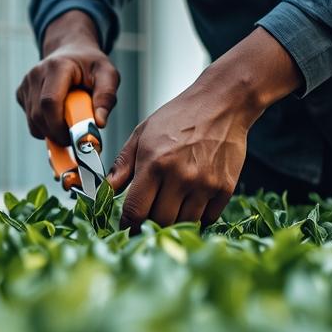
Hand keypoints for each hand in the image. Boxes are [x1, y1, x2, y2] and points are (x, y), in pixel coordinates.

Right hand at [17, 10, 120, 144]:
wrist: (72, 52)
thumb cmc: (90, 65)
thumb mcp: (108, 75)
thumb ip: (106, 97)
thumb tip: (98, 124)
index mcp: (57, 66)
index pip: (50, 102)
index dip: (59, 125)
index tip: (75, 137)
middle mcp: (36, 74)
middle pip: (38, 116)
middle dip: (56, 133)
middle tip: (75, 136)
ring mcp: (26, 84)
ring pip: (33, 122)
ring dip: (51, 132)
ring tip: (69, 123)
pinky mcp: (21, 93)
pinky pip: (30, 120)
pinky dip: (44, 127)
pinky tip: (58, 115)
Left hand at [108, 28, 302, 230]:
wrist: (222, 104)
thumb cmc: (179, 117)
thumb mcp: (142, 134)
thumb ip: (122, 165)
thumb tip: (106, 191)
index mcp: (155, 163)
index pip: (135, 211)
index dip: (128, 225)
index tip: (127, 227)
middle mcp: (181, 177)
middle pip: (160, 222)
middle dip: (150, 224)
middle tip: (149, 217)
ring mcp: (205, 185)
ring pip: (184, 224)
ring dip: (174, 222)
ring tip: (171, 207)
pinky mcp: (225, 189)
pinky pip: (207, 219)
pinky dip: (197, 217)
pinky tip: (191, 202)